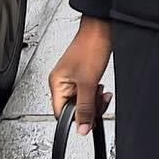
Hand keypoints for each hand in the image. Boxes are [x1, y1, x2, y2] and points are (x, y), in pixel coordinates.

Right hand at [48, 15, 112, 134]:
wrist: (102, 30)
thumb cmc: (90, 47)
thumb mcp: (88, 83)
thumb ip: (85, 107)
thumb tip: (81, 128)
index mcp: (56, 84)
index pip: (61, 113)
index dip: (76, 119)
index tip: (89, 119)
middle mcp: (62, 83)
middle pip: (73, 109)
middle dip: (88, 108)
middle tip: (97, 100)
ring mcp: (73, 79)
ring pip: (82, 102)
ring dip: (94, 101)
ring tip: (100, 92)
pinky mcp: (84, 76)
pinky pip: (88, 93)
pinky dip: (96, 94)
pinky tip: (101, 89)